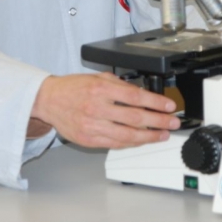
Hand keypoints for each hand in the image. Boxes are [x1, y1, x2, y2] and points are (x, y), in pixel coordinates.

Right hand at [31, 72, 179, 148]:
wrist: (49, 100)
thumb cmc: (73, 88)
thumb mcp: (98, 77)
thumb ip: (120, 85)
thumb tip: (142, 93)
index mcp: (101, 88)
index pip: (135, 96)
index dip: (156, 102)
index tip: (169, 106)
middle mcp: (97, 107)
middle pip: (135, 117)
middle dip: (159, 121)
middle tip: (172, 123)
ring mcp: (93, 125)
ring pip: (127, 135)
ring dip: (149, 136)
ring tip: (161, 135)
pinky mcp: (89, 139)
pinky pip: (115, 144)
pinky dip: (131, 143)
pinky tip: (142, 140)